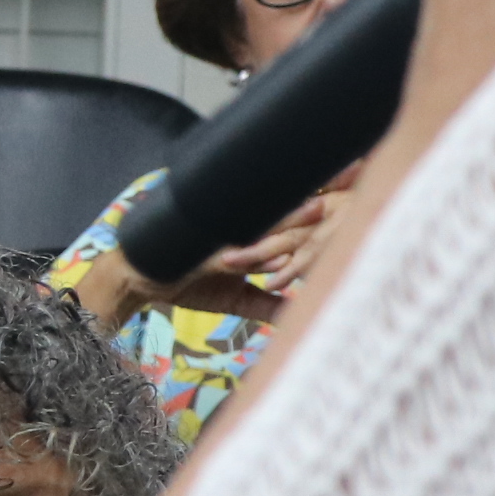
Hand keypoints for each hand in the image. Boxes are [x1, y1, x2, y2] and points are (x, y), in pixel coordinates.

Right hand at [91, 189, 340, 320]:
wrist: (141, 280)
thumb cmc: (186, 282)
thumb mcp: (236, 298)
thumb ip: (269, 304)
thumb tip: (300, 316)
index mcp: (249, 232)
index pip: (291, 211)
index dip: (320, 197)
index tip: (353, 181)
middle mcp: (238, 228)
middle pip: (283, 209)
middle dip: (314, 197)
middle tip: (349, 179)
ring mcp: (221, 236)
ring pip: (260, 226)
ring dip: (289, 219)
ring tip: (319, 211)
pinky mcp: (204, 252)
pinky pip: (234, 251)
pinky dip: (255, 251)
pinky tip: (276, 251)